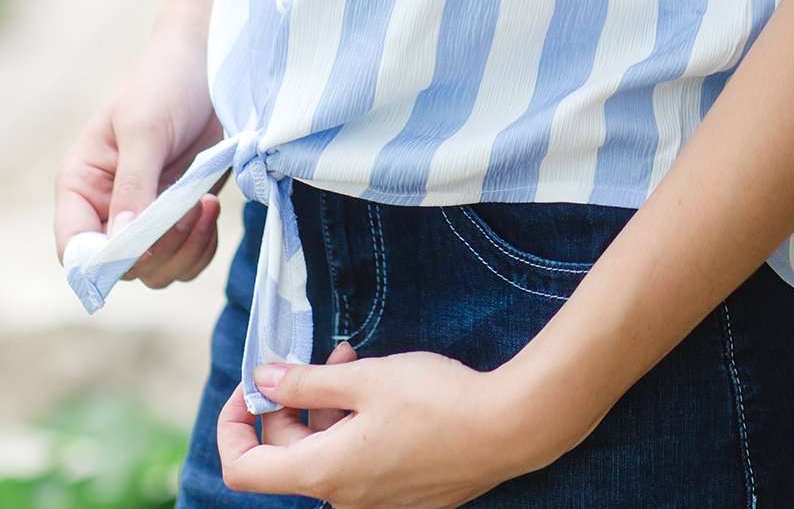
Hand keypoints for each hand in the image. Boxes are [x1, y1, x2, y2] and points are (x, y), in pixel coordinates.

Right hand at [53, 19, 224, 288]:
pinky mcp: (182, 213)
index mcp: (82, 185)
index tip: (141, 248)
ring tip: (204, 206)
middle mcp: (109, 208)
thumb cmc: (165, 82)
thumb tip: (124, 242)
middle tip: (189, 211)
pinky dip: (201, 246)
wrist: (209, 61)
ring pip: (157, 269)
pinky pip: (186, 256)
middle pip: (122, 268)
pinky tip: (212, 210)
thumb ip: (134, 184)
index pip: (74, 248)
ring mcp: (148, 214)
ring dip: (184, 250)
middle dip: (159, 250)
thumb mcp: (144, 128)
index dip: (101, 263)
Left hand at [216, 346, 586, 506]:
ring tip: (355, 362)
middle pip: (287, 456)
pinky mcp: (398, 496)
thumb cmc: (435, 400)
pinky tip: (381, 392)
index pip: (243, 468)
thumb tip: (261, 380)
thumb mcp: (366, 378)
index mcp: (323, 472)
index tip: (252, 387)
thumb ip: (306, 382)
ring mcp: (371, 502)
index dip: (233, 425)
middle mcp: (340, 499)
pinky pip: (356, 464)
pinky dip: (353, 427)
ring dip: (328, 408)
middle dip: (293, 401)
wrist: (504, 430)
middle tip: (323, 356)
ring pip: (325, 455)